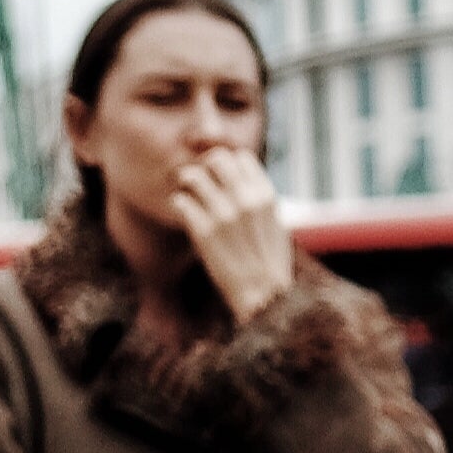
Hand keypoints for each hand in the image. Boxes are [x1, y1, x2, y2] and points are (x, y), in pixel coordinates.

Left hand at [170, 150, 293, 323]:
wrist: (262, 295)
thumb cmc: (269, 261)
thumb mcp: (275, 223)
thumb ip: (259, 199)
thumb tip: (244, 181)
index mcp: (265, 196)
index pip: (241, 157)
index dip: (227, 163)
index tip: (219, 176)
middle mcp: (245, 200)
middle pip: (216, 159)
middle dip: (203, 166)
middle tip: (197, 182)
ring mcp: (223, 214)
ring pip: (193, 175)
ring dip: (185, 182)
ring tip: (186, 194)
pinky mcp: (203, 231)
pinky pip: (180, 201)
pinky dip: (177, 204)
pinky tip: (182, 213)